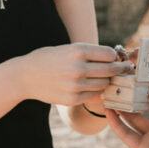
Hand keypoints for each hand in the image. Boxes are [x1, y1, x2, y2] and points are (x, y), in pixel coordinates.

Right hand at [17, 43, 133, 105]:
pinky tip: (92, 86)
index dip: (114, 56)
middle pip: (110, 70)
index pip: (108, 54)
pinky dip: (96, 91)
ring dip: (106, 81)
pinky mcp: (72, 99)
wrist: (25, 76)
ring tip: (105, 77)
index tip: (116, 57)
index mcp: (77, 50)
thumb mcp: (67, 49)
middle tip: (123, 69)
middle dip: (119, 69)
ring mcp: (75, 85)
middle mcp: (78, 68)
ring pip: (103, 84)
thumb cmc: (48, 58)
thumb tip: (113, 58)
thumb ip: (88, 53)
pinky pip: (93, 95)